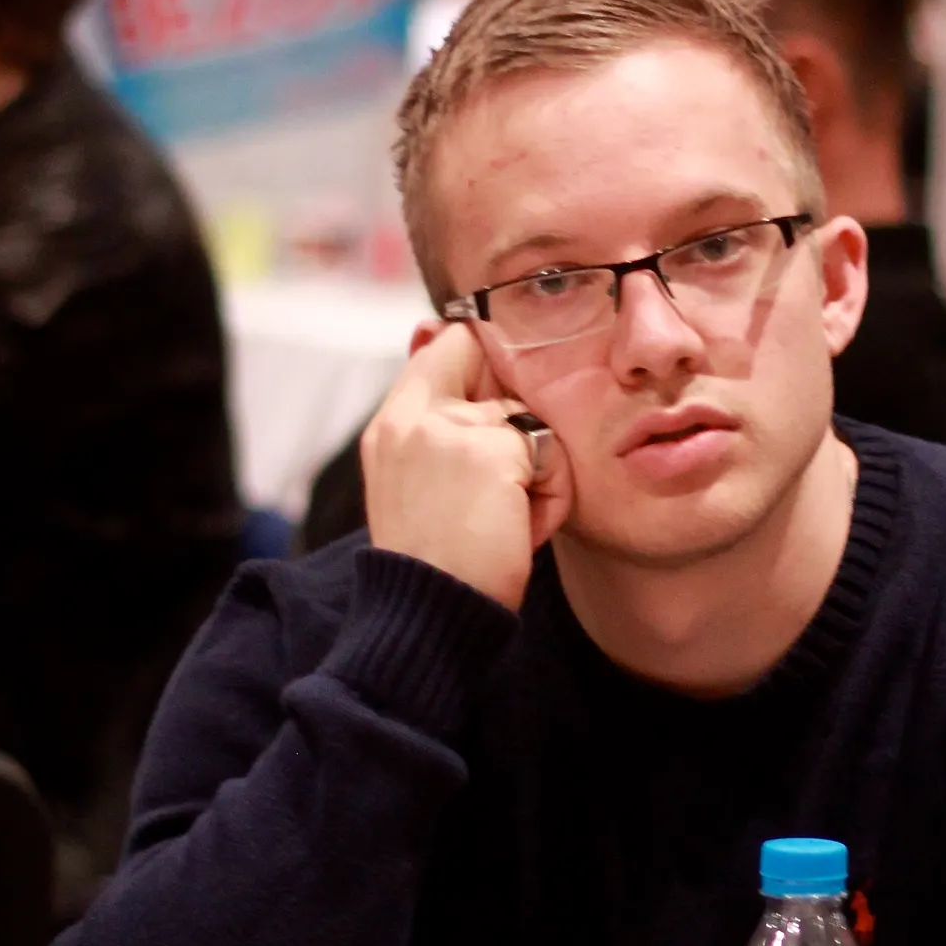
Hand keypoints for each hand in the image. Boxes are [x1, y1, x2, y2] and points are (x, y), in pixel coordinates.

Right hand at [361, 323, 569, 608]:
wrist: (429, 615)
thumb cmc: (435, 561)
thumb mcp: (416, 481)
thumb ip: (435, 420)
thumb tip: (435, 329)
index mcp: (392, 423)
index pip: (446, 344)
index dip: (486, 367)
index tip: (499, 414)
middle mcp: (413, 415)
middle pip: (493, 365)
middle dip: (516, 422)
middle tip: (499, 484)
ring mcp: (450, 429)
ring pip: (531, 422)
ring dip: (536, 473)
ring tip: (506, 520)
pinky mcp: (492, 451)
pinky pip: (553, 458)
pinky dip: (551, 500)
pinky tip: (521, 532)